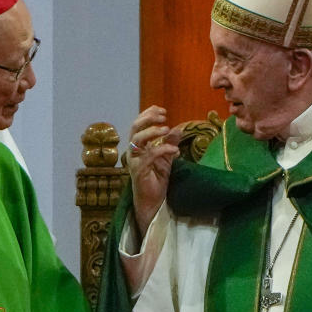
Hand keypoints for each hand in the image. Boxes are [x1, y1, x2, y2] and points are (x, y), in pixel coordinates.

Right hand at [126, 106, 181, 236]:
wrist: (152, 201)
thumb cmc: (156, 179)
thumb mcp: (167, 158)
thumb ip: (170, 143)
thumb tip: (178, 128)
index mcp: (138, 146)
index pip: (138, 125)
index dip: (148, 114)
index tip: (162, 110)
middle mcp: (133, 151)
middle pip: (135, 128)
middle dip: (148, 119)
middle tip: (163, 116)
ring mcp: (134, 161)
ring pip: (138, 139)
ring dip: (153, 131)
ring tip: (167, 128)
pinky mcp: (139, 170)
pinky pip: (149, 155)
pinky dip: (162, 149)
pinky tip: (175, 150)